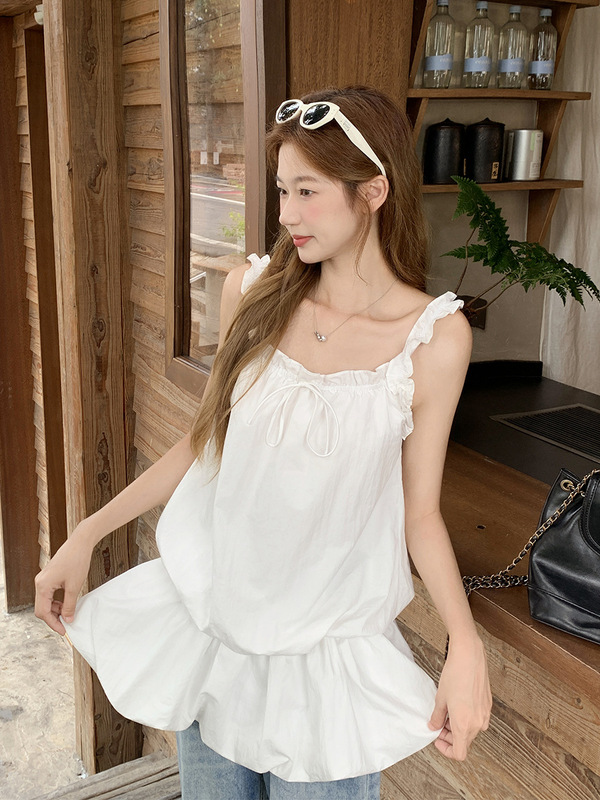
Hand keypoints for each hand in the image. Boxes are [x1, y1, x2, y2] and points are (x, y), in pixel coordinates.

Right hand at [34, 523, 94, 634]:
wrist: (80, 542)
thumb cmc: (77, 560)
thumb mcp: (74, 586)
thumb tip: (67, 619)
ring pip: (45, 601)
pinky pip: (49, 594)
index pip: (43, 612)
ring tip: (68, 613)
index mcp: (43, 586)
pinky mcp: (49, 576)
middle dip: (53, 618)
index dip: (53, 623)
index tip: (64, 631)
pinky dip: (56, 601)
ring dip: (55, 609)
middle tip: (66, 624)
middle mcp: (40, 582)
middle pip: (41, 608)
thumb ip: (69, 605)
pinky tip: (66, 603)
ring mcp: (43, 578)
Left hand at [427, 633, 491, 760]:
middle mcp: (478, 723)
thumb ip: (437, 717)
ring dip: (458, 727)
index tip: (438, 739)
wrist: (469, 657)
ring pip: (471, 731)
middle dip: (450, 736)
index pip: (459, 753)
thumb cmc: (455, 675)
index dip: (446, 750)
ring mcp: (485, 714)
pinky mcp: (488, 705)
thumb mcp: (440, 698)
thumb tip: (434, 726)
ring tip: (447, 712)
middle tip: (438, 723)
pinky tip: (458, 705)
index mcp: (465, 725)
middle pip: (464, 741)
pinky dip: (467, 718)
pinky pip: (477, 719)